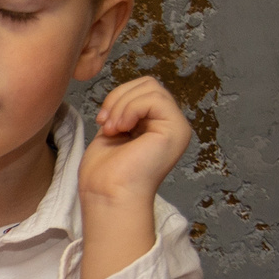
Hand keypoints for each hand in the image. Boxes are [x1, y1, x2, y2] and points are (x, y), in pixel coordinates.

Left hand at [79, 76, 191, 207]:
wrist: (107, 194)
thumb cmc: (105, 172)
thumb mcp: (113, 131)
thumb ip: (123, 111)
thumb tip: (122, 94)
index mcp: (156, 124)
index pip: (143, 89)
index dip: (118, 96)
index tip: (102, 120)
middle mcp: (170, 124)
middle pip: (149, 84)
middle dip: (119, 97)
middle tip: (106, 124)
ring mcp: (176, 127)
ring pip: (151, 88)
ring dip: (122, 105)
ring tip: (113, 129)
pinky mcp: (176, 130)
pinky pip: (155, 99)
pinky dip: (131, 108)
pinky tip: (121, 129)